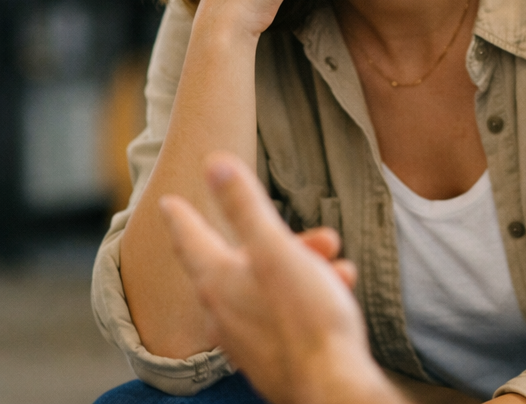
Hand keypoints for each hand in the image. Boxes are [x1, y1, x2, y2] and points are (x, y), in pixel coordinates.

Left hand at [160, 153, 402, 403]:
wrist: (332, 386)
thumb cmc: (305, 317)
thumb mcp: (275, 248)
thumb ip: (245, 206)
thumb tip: (214, 163)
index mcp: (218, 281)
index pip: (190, 239)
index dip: (182, 216)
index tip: (169, 201)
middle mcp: (223, 312)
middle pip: (241, 260)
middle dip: (279, 239)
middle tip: (321, 235)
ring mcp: (246, 338)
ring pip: (268, 285)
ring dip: (303, 265)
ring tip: (338, 263)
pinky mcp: (272, 356)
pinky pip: (285, 312)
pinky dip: (308, 295)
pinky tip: (338, 291)